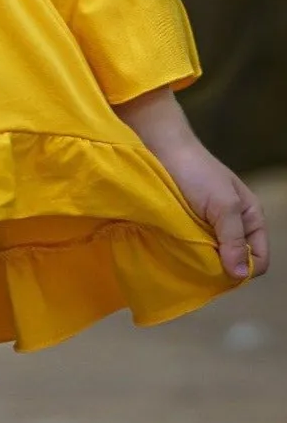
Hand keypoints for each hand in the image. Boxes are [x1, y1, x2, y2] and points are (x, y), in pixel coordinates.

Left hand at [155, 137, 269, 281]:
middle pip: (236, 262)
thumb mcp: (223, 205)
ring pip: (214, 258)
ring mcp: (210, 227)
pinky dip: (188, 253)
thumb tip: (241, 275)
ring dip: (202, 262)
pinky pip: (195, 249)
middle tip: (201, 267)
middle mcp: (233, 226)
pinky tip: (178, 253)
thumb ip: (234, 238)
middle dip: (222, 268)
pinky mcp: (189, 226)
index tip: (222, 270)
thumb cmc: (197, 172)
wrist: (163, 147)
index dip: (245, 269)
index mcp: (250, 219)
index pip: (259, 259)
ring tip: (187, 260)